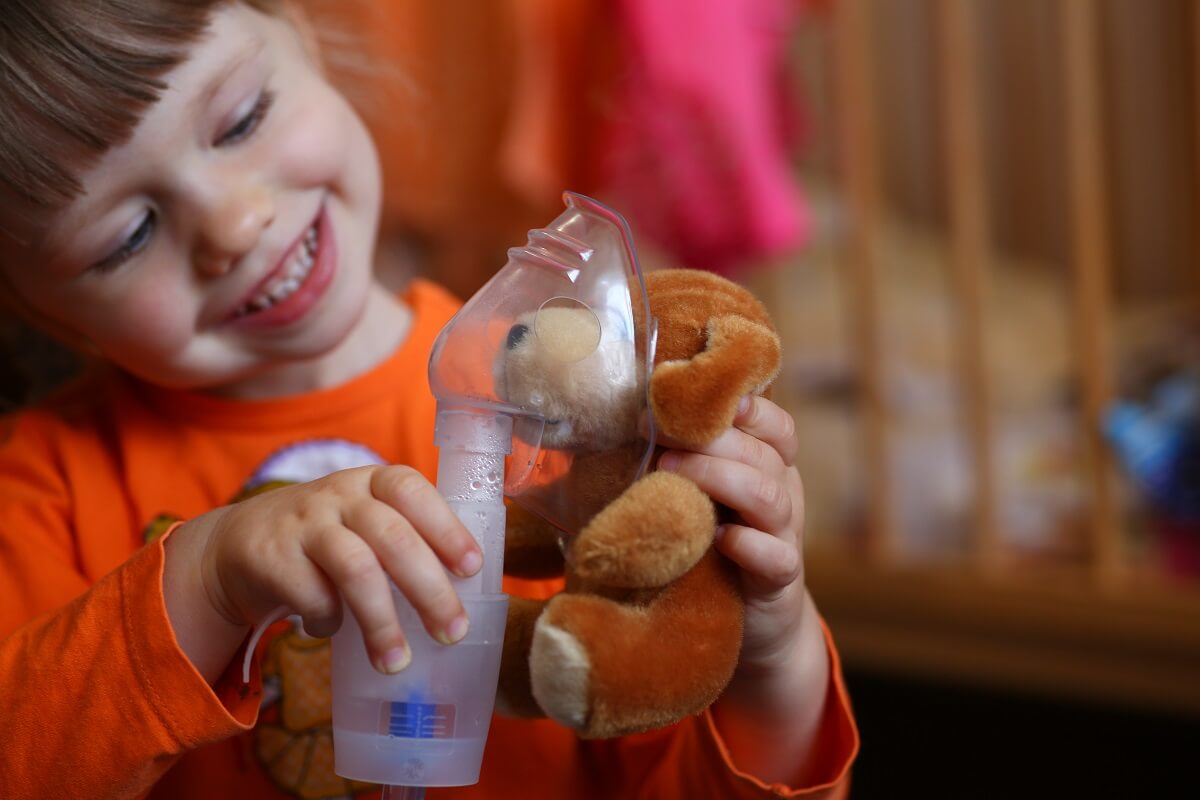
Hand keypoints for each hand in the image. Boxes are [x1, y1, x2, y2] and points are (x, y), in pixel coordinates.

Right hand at [169, 465, 480, 678]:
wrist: (240, 542)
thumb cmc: (328, 539)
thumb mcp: (365, 522)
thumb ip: (406, 543)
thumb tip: (461, 598)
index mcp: (373, 481)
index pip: (414, 492)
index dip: (447, 529)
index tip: (473, 569)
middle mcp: (340, 494)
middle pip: (393, 538)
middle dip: (429, 591)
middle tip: (452, 632)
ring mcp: (304, 523)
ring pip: (356, 569)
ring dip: (382, 622)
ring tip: (396, 662)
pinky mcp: (272, 555)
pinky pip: (312, 596)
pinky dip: (328, 622)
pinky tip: (330, 629)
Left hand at [656, 397, 837, 785]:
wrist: (751, 631)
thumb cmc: (704, 553)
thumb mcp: (686, 504)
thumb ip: (658, 468)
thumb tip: (581, 433)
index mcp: (765, 467)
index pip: (772, 422)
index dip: (741, 404)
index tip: (689, 396)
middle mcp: (782, 494)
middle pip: (765, 450)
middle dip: (712, 437)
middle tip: (658, 436)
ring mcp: (784, 537)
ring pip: (771, 495)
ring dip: (721, 478)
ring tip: (669, 474)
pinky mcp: (779, 581)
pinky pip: (776, 556)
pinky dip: (749, 545)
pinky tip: (720, 541)